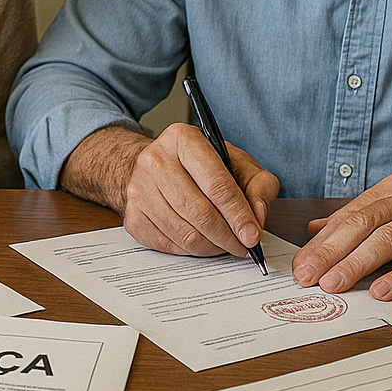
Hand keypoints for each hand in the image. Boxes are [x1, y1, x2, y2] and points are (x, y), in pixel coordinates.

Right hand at [119, 122, 279, 257]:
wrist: (159, 166)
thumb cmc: (202, 166)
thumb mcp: (238, 164)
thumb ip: (259, 187)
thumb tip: (256, 221)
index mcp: (184, 139)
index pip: (216, 183)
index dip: (238, 214)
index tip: (252, 235)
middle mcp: (155, 160)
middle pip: (198, 211)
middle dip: (227, 236)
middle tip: (243, 247)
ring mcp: (139, 189)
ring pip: (184, 233)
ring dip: (212, 247)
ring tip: (225, 244)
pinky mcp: (132, 216)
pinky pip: (168, 245)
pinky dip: (191, 251)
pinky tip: (202, 243)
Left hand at [291, 164, 391, 299]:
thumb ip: (362, 215)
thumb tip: (316, 228)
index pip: (349, 215)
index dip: (321, 241)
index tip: (298, 265)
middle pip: (362, 224)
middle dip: (329, 251)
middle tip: (304, 277)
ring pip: (390, 239)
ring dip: (357, 263)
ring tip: (333, 284)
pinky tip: (383, 291)